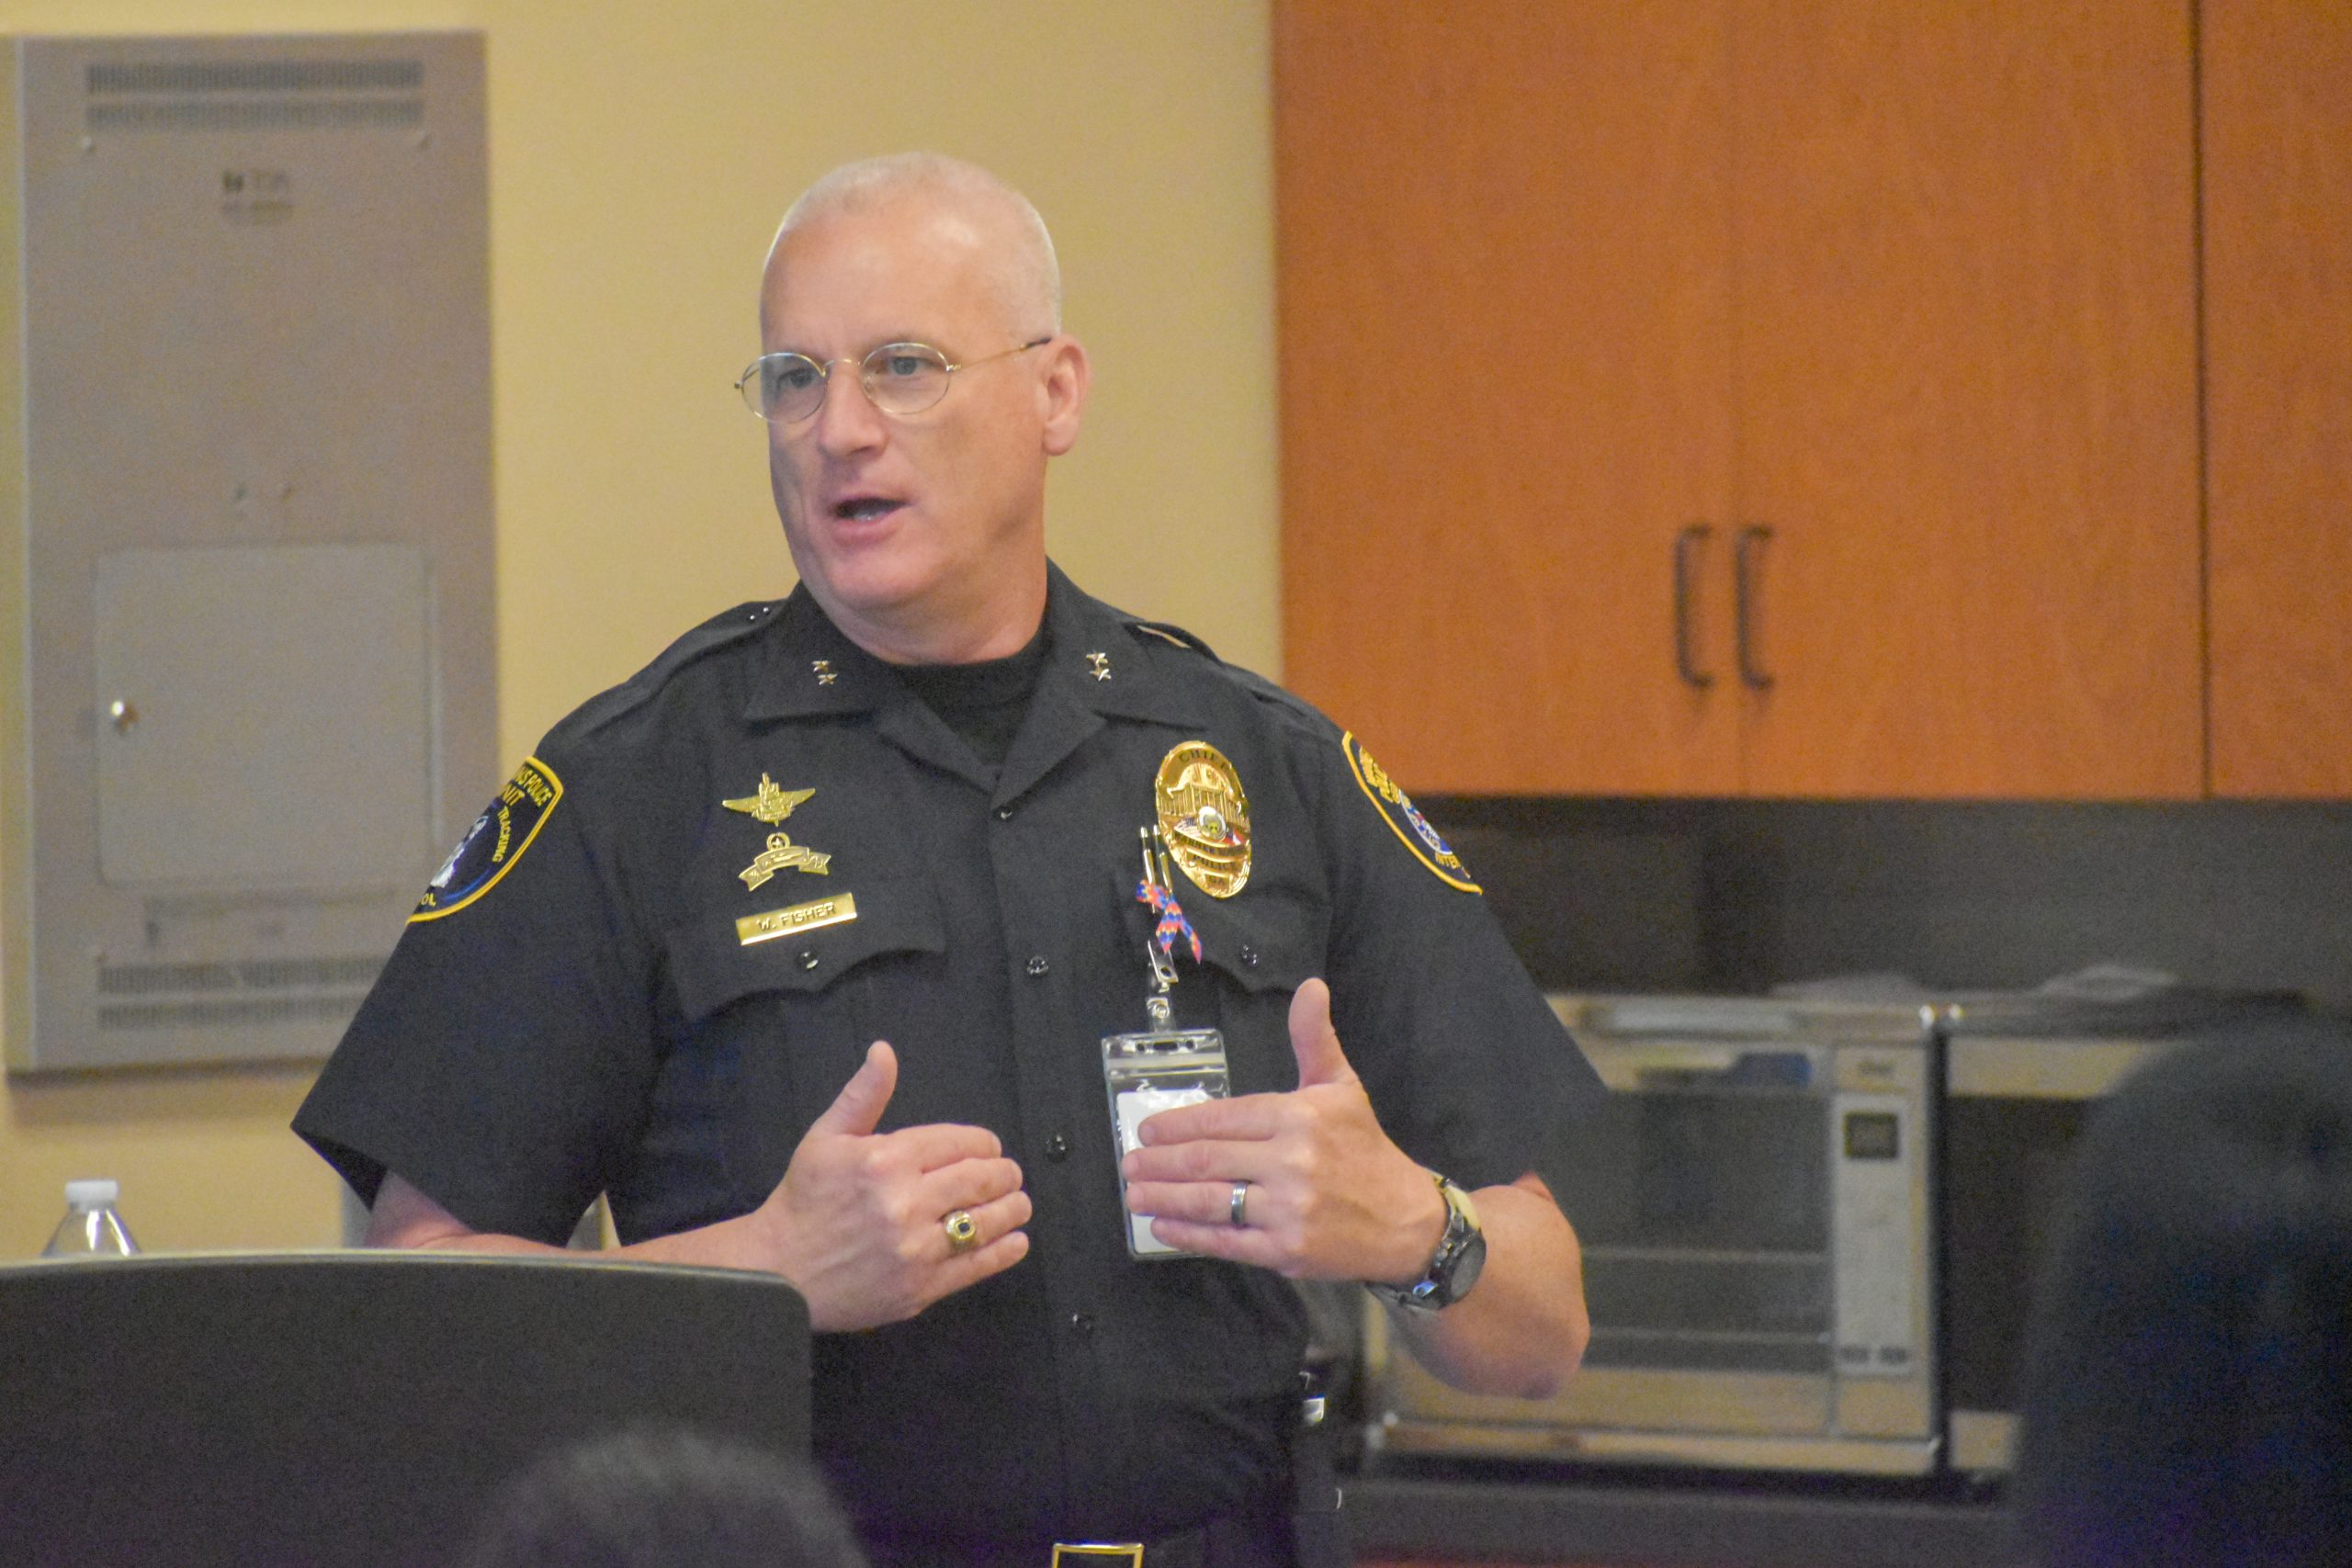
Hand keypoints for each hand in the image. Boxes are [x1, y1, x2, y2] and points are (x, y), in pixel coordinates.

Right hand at [746, 1040, 1030, 1330]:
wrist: (777, 1271)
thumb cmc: (804, 1200)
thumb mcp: (825, 1137)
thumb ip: (863, 1095)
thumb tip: (885, 1051)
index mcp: (887, 1159)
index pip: (960, 1143)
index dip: (984, 1144)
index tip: (989, 1149)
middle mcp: (906, 1203)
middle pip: (980, 1180)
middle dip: (1004, 1174)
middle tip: (1010, 1175)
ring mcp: (916, 1249)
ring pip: (984, 1223)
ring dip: (1012, 1209)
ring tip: (1019, 1203)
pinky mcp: (920, 1288)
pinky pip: (975, 1266)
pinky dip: (1004, 1252)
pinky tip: (1016, 1241)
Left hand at [1119, 978, 1446, 1282]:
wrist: (1405, 1221)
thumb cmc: (1364, 1149)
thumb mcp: (1341, 1086)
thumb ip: (1314, 1038)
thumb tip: (1310, 986)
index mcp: (1298, 1117)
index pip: (1224, 1118)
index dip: (1179, 1124)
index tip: (1147, 1129)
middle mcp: (1291, 1161)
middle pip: (1208, 1159)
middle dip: (1160, 1161)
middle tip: (1128, 1163)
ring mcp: (1287, 1209)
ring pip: (1210, 1200)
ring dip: (1164, 1197)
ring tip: (1134, 1193)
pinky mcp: (1285, 1250)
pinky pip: (1226, 1240)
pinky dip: (1189, 1234)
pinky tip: (1163, 1227)